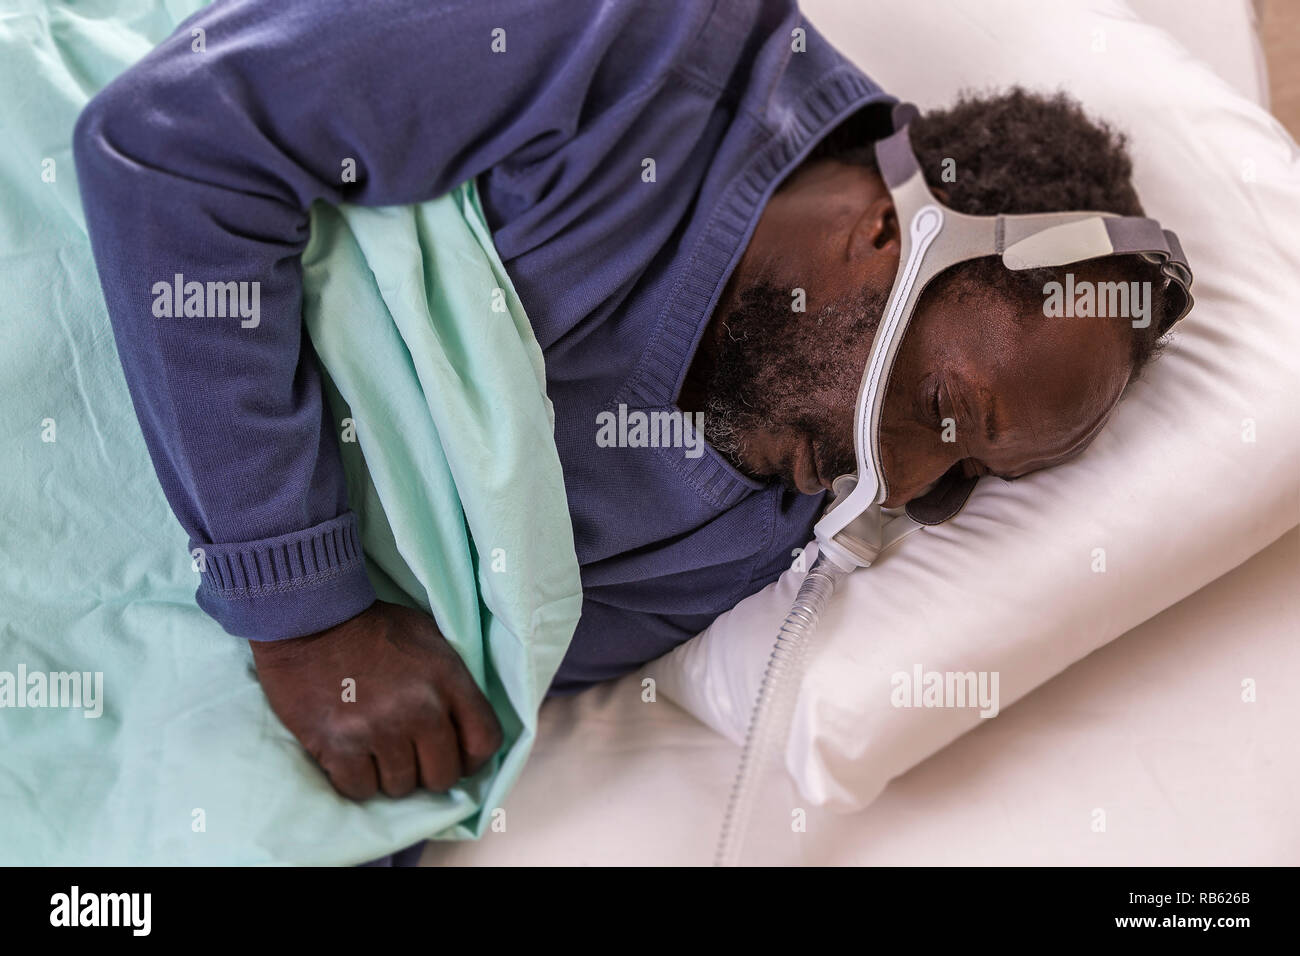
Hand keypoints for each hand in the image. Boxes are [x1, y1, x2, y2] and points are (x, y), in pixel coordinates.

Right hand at [249, 601, 502, 799]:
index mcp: (447, 679)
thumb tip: (463, 726)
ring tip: (376, 749)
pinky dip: (356, 780)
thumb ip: (452, 682)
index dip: (473, 759)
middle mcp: (419, 708)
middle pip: (443, 775)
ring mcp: (377, 729)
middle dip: (428, 772)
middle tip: (410, 756)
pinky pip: (360, 789)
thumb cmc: (371, 628)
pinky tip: (351, 756)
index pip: (484, 741)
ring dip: (389, 775)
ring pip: (401, 787)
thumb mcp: (428, 639)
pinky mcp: (337, 745)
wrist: (309, 618)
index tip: (457, 759)